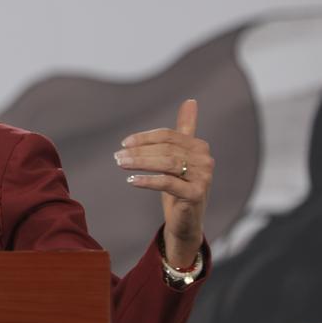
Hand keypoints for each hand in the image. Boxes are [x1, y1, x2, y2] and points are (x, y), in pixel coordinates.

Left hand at [114, 99, 213, 267]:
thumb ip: (184, 130)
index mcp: (200, 147)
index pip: (168, 135)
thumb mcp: (179, 157)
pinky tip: (131, 180)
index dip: (144, 138)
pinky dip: (148, 180)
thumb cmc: (180, 186)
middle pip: (166, 149)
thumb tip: (190, 101)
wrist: (186, 221)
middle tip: (117, 156)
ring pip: (166, 163)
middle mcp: (205, 160)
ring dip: (140, 162)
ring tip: (121, 164)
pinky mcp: (196, 194)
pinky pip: (168, 183)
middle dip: (138, 152)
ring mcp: (203, 178)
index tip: (124, 144)